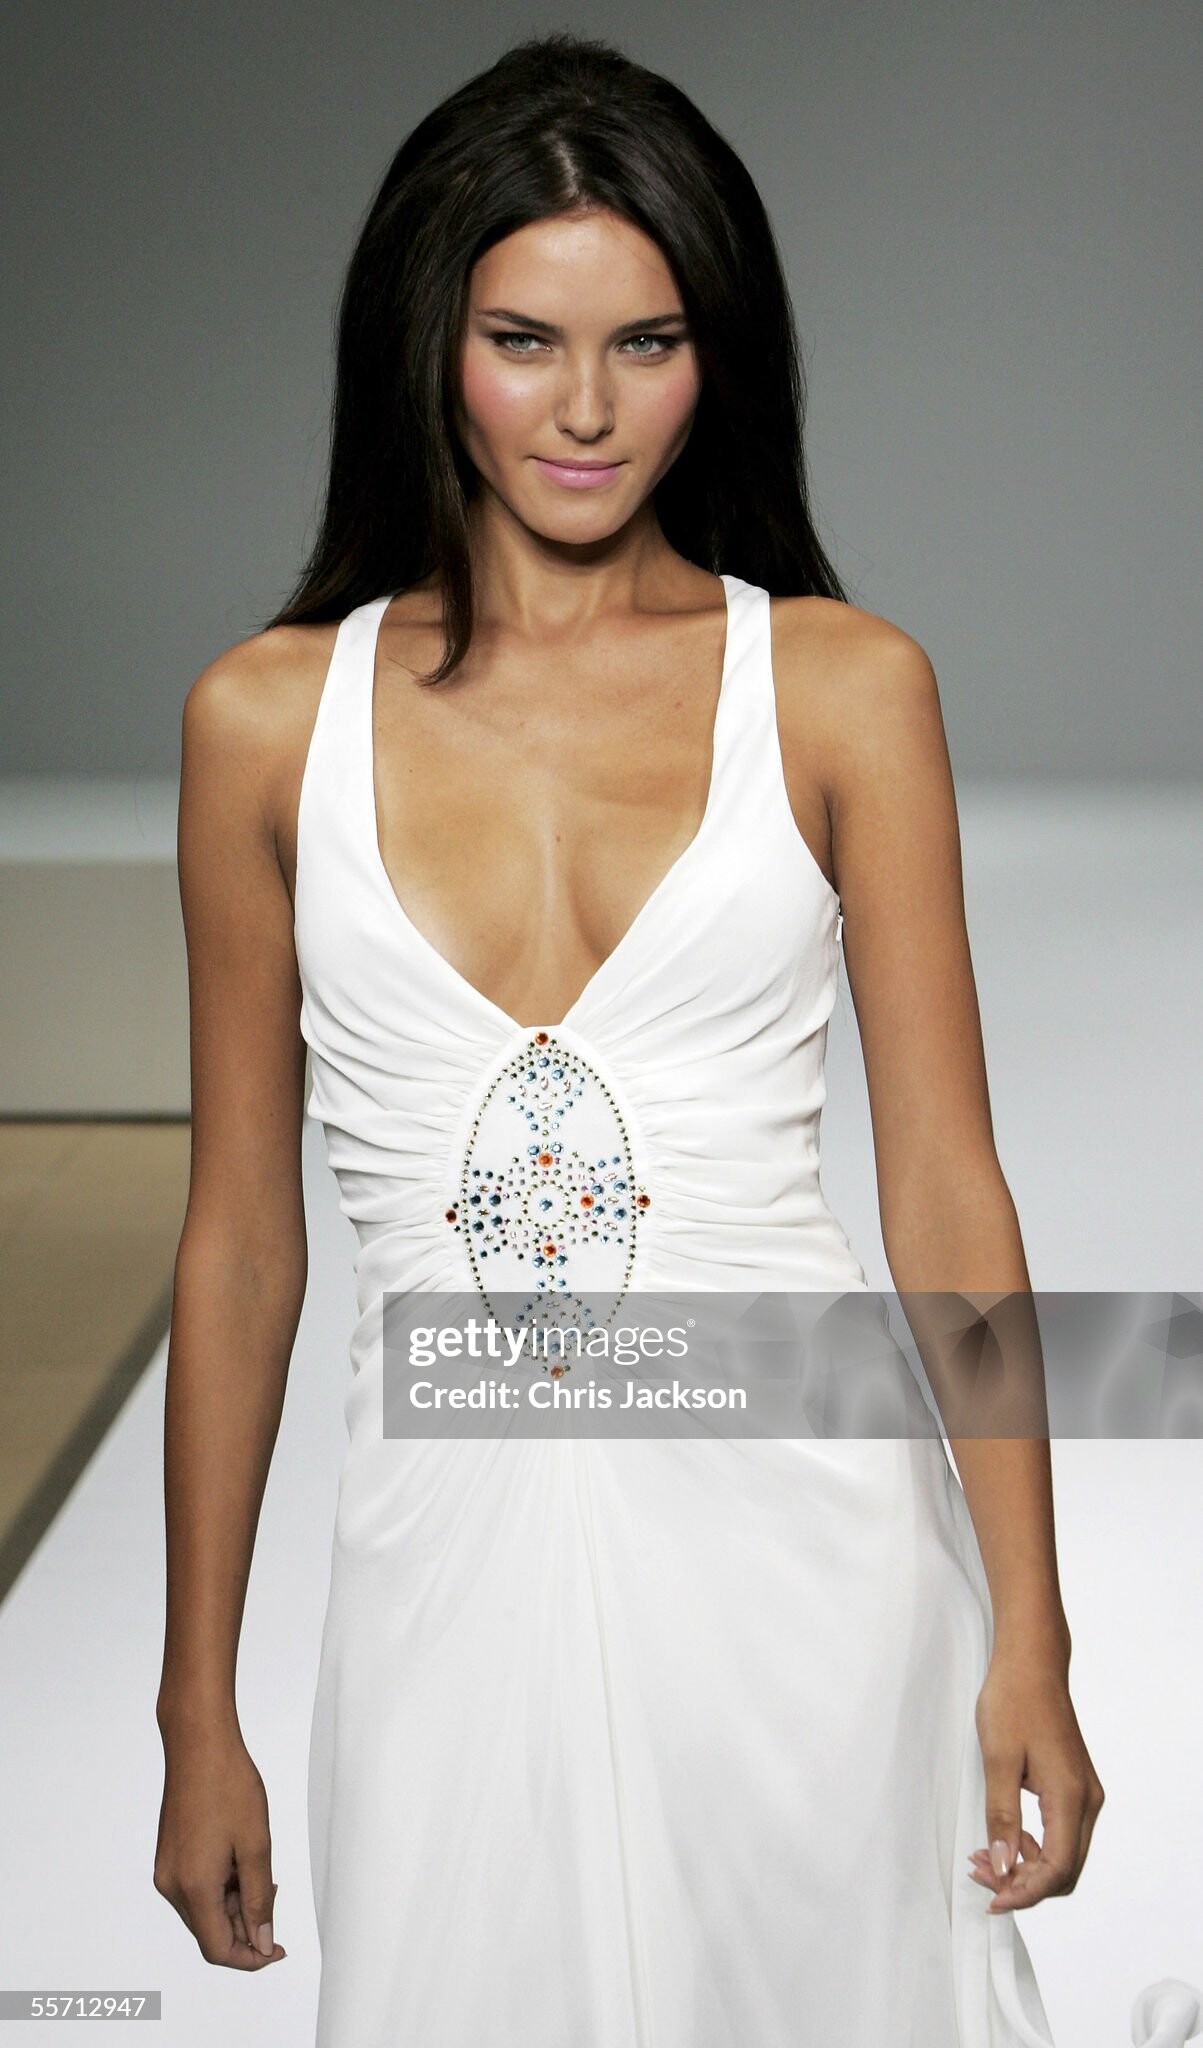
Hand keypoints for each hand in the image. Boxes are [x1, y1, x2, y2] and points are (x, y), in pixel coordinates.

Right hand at [154, 1716, 286, 1968]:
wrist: (198, 1743)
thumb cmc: (228, 1785)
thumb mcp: (256, 1845)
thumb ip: (259, 1899)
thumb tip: (262, 1941)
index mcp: (193, 1887)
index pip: (218, 1948)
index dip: (249, 1957)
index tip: (276, 1949)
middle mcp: (172, 1885)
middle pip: (209, 1931)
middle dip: (245, 1928)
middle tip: (274, 1900)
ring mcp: (167, 1870)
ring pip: (204, 1910)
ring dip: (235, 1905)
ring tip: (262, 1875)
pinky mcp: (169, 1856)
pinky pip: (196, 1889)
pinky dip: (222, 1888)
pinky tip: (242, 1864)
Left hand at [967, 1646, 1104, 1913]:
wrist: (1031, 1662)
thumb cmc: (1013, 1701)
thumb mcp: (997, 1759)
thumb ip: (1001, 1816)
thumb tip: (1003, 1866)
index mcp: (1069, 1797)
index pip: (1057, 1868)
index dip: (1025, 1892)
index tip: (991, 1898)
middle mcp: (1086, 1799)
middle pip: (1065, 1869)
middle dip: (1024, 1883)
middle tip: (981, 1876)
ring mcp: (1084, 1792)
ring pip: (1065, 1853)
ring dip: (1028, 1865)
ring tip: (984, 1858)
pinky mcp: (1075, 1784)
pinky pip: (1062, 1832)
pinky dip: (1035, 1844)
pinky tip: (1005, 1837)